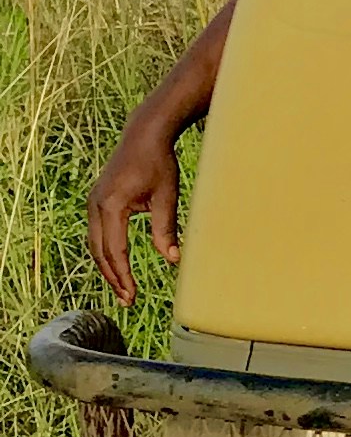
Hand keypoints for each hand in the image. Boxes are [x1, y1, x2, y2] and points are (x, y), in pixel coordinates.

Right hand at [85, 102, 184, 304]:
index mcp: (112, 205)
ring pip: (95, 244)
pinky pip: (97, 233)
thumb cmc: (159, 164)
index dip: (123, 276)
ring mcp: (93, 202)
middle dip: (113, 277)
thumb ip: (166, 229)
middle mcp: (96, 205)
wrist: (143, 136)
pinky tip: (118, 265)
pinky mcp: (97, 201)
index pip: (115, 250)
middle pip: (99, 252)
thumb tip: (172, 260)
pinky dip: (105, 252)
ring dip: (107, 267)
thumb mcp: (166, 197)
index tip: (132, 295)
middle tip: (127, 300)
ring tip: (123, 289)